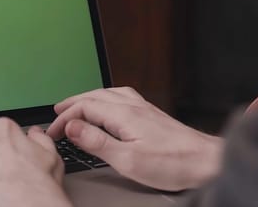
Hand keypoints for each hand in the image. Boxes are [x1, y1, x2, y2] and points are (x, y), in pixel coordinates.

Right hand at [46, 87, 222, 190]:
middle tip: (57, 112)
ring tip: (77, 105)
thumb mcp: (127, 159)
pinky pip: (122, 97)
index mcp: (124, 114)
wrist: (204, 160)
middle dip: (73, 103)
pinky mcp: (152, 114)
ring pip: (109, 94)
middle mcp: (134, 106)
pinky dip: (106, 98)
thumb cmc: (172, 162)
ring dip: (89, 98)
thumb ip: (98, 142)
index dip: (65, 118)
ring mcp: (145, 108)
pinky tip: (110, 105)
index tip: (53, 132)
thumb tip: (73, 127)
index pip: (85, 107)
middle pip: (95, 96)